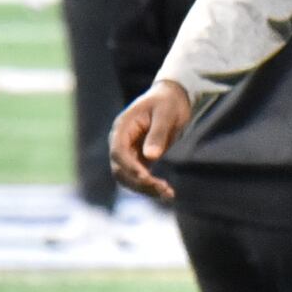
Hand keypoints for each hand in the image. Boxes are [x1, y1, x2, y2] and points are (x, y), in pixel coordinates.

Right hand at [109, 81, 190, 201]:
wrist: (172, 98)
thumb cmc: (168, 102)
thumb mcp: (166, 114)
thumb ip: (157, 134)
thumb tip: (151, 157)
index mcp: (122, 128)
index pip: (118, 152)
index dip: (129, 167)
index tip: (145, 177)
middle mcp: (121, 141)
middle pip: (120, 169)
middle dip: (139, 182)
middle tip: (163, 190)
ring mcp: (128, 151)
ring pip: (128, 177)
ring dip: (144, 188)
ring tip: (168, 194)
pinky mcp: (139, 158)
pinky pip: (139, 176)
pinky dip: (150, 185)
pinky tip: (167, 193)